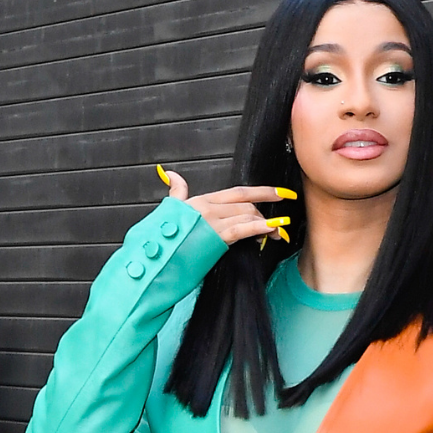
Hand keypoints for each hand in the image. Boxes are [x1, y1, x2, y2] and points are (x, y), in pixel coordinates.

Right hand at [164, 170, 293, 244]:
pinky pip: (242, 229)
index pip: (238, 192)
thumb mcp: (169, 210)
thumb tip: (172, 174)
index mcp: (200, 200)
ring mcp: (211, 221)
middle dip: (266, 212)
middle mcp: (207, 207)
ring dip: (266, 225)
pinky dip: (260, 228)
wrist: (152, 258)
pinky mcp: (214, 237)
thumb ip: (176, 192)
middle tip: (280, 223)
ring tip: (276, 233)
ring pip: (247, 215)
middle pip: (246, 204)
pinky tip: (271, 230)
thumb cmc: (161, 238)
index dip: (262, 191)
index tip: (281, 193)